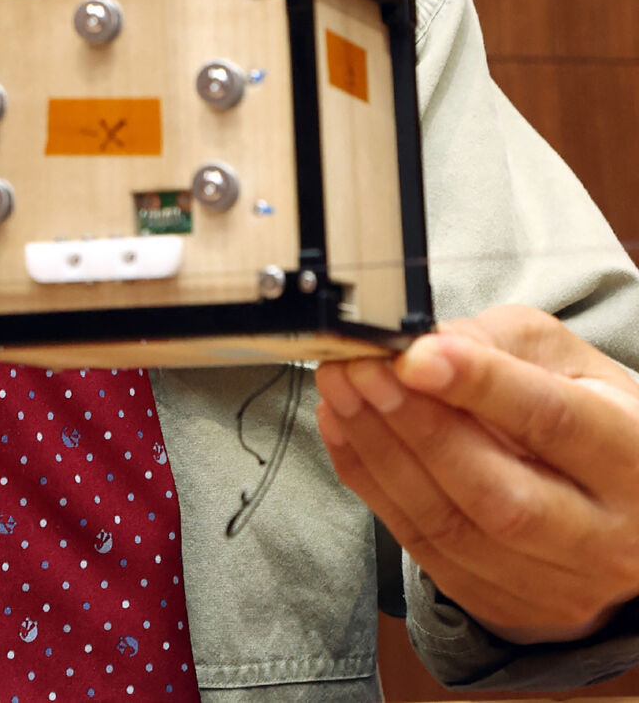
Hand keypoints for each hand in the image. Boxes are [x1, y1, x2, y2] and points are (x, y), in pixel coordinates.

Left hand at [314, 305, 638, 642]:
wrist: (619, 504)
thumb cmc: (586, 413)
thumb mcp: (564, 360)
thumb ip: (500, 344)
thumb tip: (426, 346)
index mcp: (631, 458)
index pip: (553, 421)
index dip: (478, 385)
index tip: (413, 354)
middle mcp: (604, 537)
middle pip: (500, 494)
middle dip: (417, 427)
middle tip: (360, 370)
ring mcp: (557, 585)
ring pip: (455, 529)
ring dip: (381, 454)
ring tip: (340, 391)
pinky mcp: (506, 605)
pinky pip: (425, 549)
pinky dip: (373, 486)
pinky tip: (343, 431)